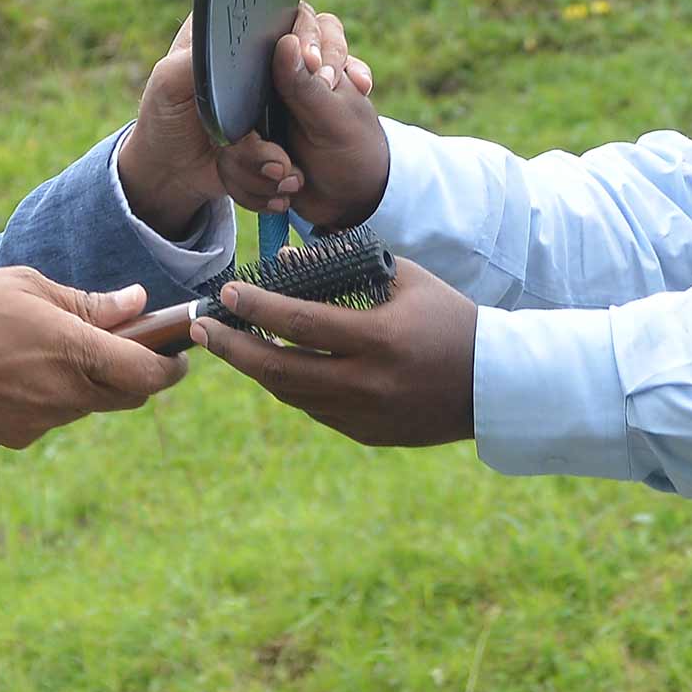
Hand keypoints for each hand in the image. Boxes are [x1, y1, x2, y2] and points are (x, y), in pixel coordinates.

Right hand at [0, 267, 193, 447]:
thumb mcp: (29, 287)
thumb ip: (89, 303)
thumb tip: (137, 303)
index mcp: (75, 352)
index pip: (149, 374)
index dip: (172, 365)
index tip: (178, 351)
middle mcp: (65, 396)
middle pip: (128, 396)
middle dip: (138, 374)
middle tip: (128, 344)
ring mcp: (41, 422)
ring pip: (89, 405)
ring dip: (91, 382)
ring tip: (55, 348)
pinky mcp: (17, 437)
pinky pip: (54, 416)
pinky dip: (54, 395)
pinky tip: (21, 369)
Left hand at [117, 0, 362, 232]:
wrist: (175, 171)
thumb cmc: (165, 116)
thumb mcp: (169, 84)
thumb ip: (192, 64)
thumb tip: (218, 53)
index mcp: (231, 24)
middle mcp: (261, 44)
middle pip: (309, 24)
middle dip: (321, 42)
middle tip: (315, 68)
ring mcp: (280, 77)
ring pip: (324, 60)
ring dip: (333, 69)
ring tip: (322, 91)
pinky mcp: (292, 110)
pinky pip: (326, 98)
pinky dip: (341, 97)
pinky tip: (349, 101)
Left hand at [191, 257, 474, 447]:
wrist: (492, 385)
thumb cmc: (449, 319)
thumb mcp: (405, 279)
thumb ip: (346, 265)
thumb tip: (287, 257)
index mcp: (378, 338)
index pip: (301, 322)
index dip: (257, 307)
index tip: (225, 293)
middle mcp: (366, 382)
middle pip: (279, 368)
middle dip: (231, 347)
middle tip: (199, 328)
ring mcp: (363, 415)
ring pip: (289, 392)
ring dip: (254, 367)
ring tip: (230, 342)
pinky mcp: (364, 434)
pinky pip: (312, 408)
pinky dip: (289, 384)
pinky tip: (272, 364)